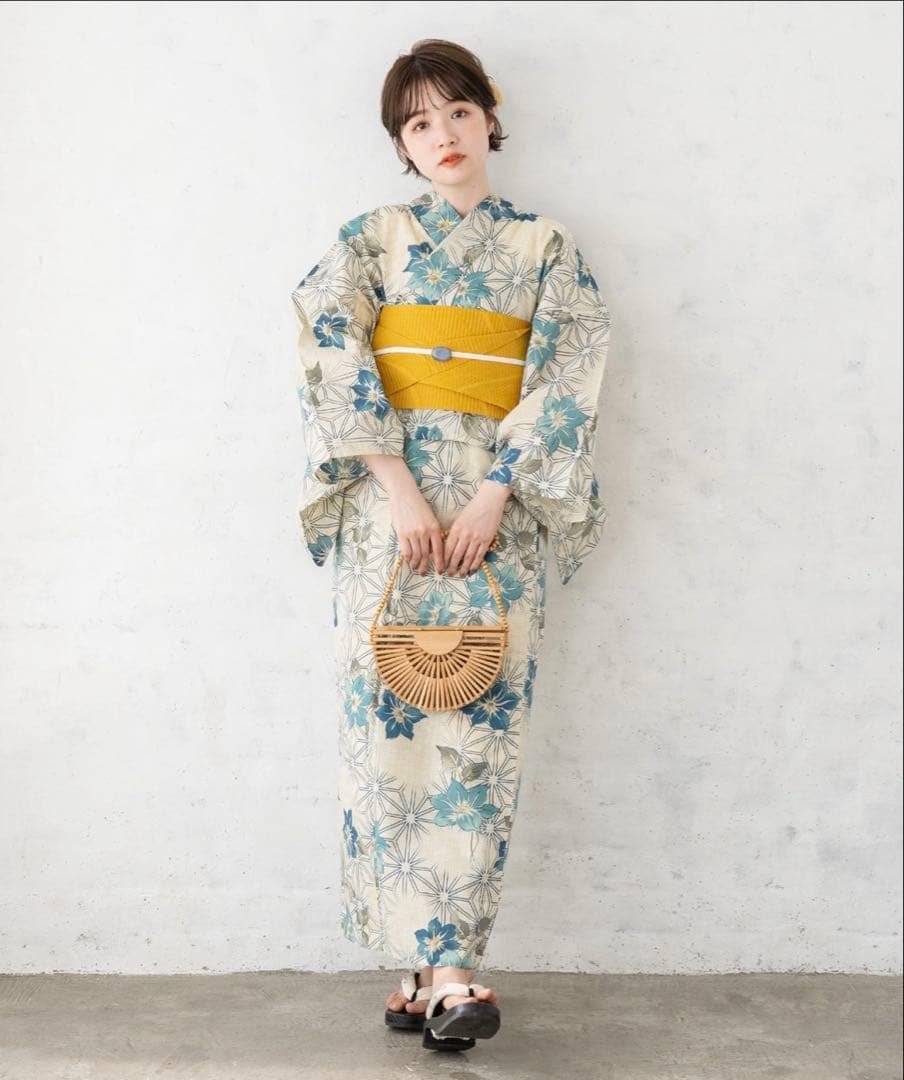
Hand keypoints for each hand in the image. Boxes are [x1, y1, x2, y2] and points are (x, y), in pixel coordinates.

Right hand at [363, 453, 444, 573]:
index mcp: (434, 528)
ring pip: (416, 555)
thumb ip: (432, 533)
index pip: (439, 550)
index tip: (440, 571)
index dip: (440, 563)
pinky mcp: (402, 533)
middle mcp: (425, 532)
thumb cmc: (418, 505)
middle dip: (426, 566)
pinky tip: (409, 561)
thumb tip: (432, 550)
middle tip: (425, 573)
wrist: (404, 494)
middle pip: (426, 555)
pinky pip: (406, 551)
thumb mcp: (430, 518)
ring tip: (416, 568)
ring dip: (416, 564)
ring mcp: (413, 533)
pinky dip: (408, 559)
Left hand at [444, 480, 511, 575]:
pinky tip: (472, 570)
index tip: (441, 567)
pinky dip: (475, 564)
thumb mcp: (459, 519)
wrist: (489, 501)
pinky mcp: (486, 540)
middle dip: (451, 567)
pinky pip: (480, 555)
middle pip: (456, 555)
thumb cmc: (473, 508)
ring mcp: (476, 538)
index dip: (444, 560)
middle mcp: (465, 535)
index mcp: (456, 529)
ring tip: (460, 575)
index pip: (447, 548)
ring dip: (463, 568)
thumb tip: (450, 547)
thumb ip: (455, 532)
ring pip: (468, 557)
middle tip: (449, 574)